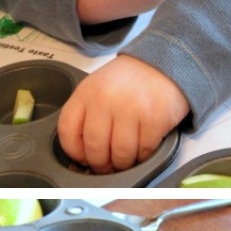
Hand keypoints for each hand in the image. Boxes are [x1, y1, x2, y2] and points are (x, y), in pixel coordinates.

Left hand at [57, 55, 189, 172]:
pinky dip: (143, 156)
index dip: (74, 152)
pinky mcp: (155, 118)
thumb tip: (83, 154)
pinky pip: (144, 151)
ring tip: (125, 160)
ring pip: (120, 155)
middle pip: (95, 148)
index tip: (83, 158)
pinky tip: (142, 149)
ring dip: (122, 164)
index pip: (68, 131)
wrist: (162, 63)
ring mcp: (131, 109)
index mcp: (86, 93)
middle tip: (107, 167)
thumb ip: (85, 115)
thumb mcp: (96, 88)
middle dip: (100, 165)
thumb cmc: (127, 81)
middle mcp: (105, 100)